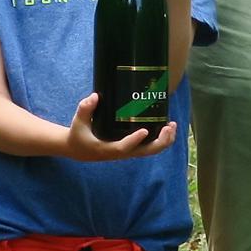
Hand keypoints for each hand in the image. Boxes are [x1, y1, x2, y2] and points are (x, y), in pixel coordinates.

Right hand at [63, 94, 178, 159]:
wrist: (78, 150)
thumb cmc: (79, 135)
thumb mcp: (78, 121)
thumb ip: (85, 109)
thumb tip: (95, 96)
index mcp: (107, 149)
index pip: (124, 148)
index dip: (134, 140)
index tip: (144, 130)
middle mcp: (121, 153)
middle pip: (145, 152)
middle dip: (160, 141)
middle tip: (169, 125)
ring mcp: (128, 152)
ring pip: (150, 151)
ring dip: (164, 140)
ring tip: (172, 125)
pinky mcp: (131, 149)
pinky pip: (149, 148)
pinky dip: (161, 140)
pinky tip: (167, 128)